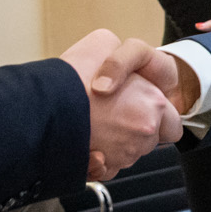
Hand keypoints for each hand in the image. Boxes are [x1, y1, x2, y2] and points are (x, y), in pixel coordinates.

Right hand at [58, 30, 183, 177]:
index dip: (157, 117)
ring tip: (92, 125)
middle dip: (134, 130)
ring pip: (126, 154)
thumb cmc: (75, 72)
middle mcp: (143, 134)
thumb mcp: (103, 42)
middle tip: (110, 113)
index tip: (141, 110)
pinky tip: (86, 144)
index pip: (172, 125)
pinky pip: (107, 169)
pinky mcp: (103, 169)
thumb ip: (121, 55)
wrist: (39, 105)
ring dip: (114, 144)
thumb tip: (124, 63)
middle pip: (148, 142)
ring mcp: (123, 154)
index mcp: (153, 105)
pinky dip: (98, 161)